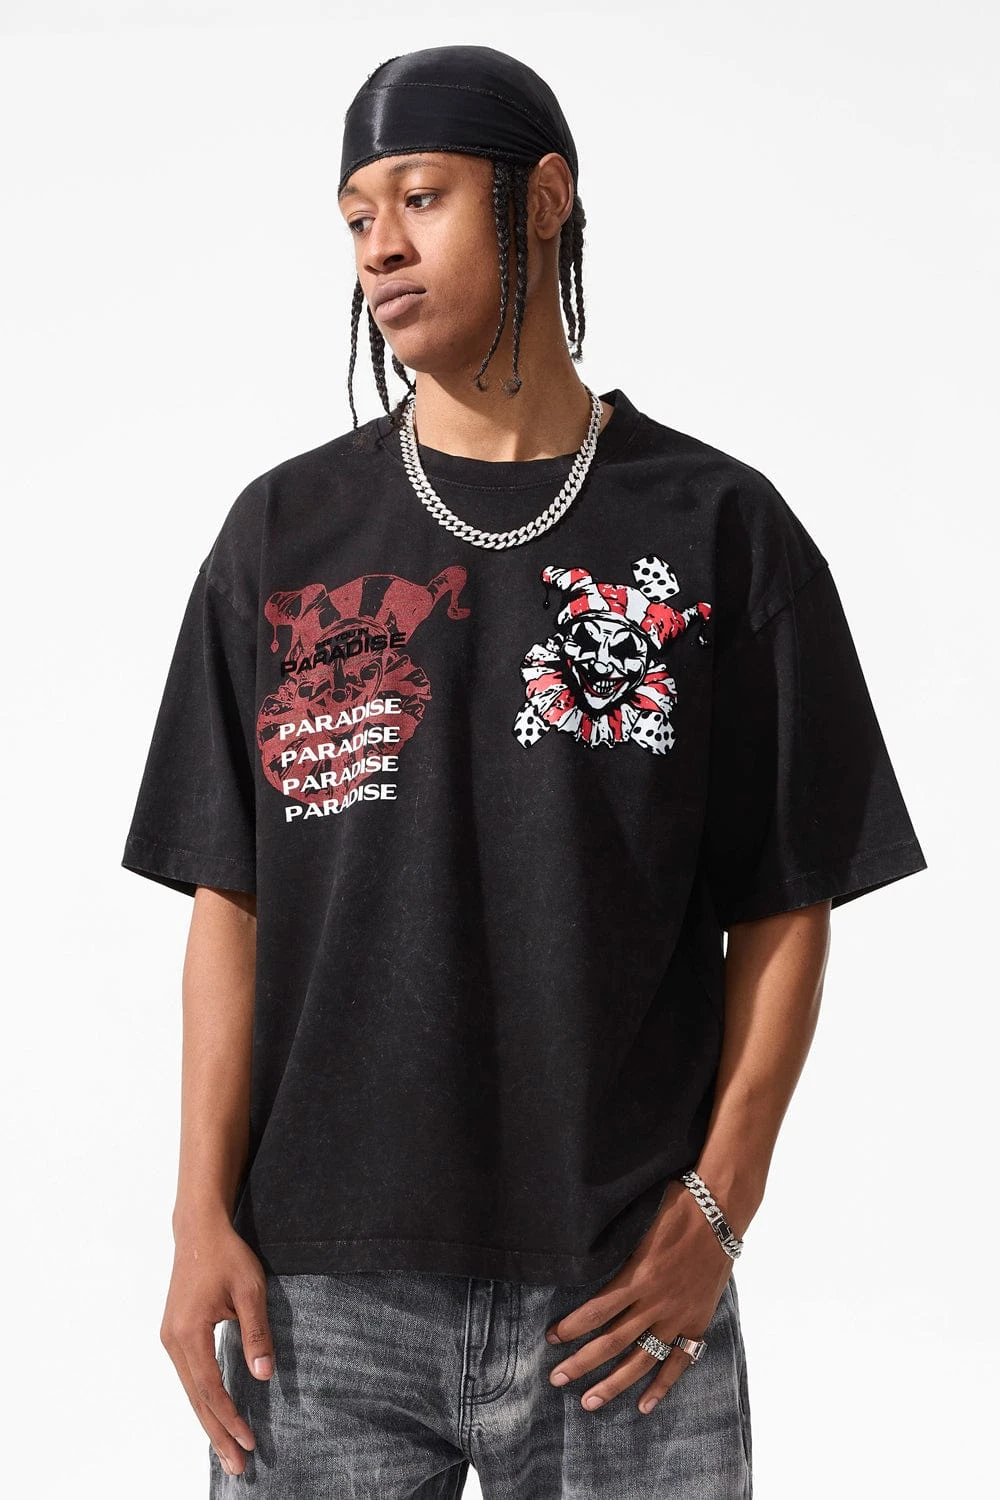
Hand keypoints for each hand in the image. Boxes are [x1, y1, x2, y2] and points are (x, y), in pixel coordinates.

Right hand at [160, 1216, 274, 1476]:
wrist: (198, 1230)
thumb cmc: (227, 1256)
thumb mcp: (250, 1289)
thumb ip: (256, 1332)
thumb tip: (264, 1374)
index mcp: (189, 1333)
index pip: (211, 1388)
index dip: (230, 1418)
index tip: (249, 1441)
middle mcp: (173, 1341)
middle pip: (197, 1399)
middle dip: (217, 1434)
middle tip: (237, 1466)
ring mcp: (170, 1339)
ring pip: (191, 1391)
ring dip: (210, 1421)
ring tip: (228, 1451)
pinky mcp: (175, 1334)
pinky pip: (189, 1376)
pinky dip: (203, 1400)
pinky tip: (215, 1415)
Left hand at [544, 1180, 733, 1413]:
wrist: (720, 1210)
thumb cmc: (676, 1206)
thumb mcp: (638, 1221)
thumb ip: (616, 1245)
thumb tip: (582, 1248)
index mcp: (638, 1275)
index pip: (596, 1310)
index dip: (572, 1327)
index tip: (551, 1338)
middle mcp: (656, 1302)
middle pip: (612, 1342)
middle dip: (581, 1362)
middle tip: (556, 1379)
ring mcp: (678, 1316)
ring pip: (641, 1359)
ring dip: (613, 1383)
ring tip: (588, 1402)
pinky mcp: (697, 1321)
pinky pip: (679, 1361)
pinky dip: (662, 1385)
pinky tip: (644, 1405)